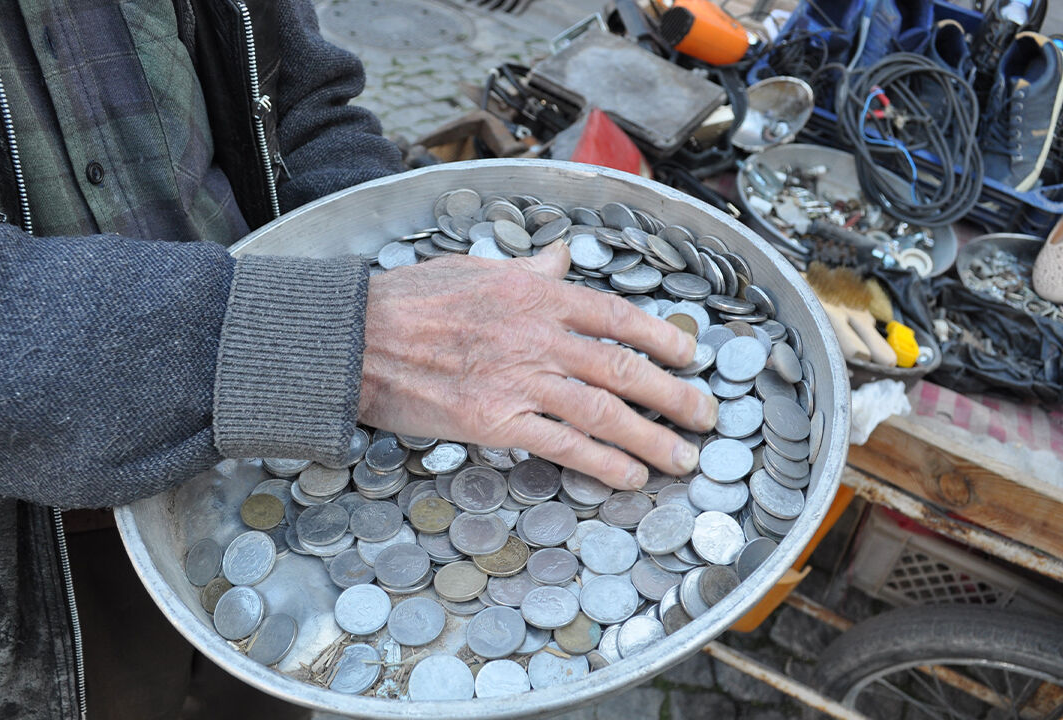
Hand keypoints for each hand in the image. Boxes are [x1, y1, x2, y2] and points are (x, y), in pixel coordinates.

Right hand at [359, 240, 718, 489]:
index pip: (616, 316)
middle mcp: (538, 335)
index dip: (662, 337)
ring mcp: (520, 379)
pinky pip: (564, 444)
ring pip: (604, 412)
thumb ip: (529, 269)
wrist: (357, 337)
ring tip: (682, 458)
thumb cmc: (409, 300)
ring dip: (652, 438)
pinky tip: (629, 475)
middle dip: (674, 396)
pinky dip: (603, 462)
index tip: (691, 355)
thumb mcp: (475, 267)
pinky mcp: (496, 419)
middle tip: (706, 416)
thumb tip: (562, 257)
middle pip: (624, 369)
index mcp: (536, 293)